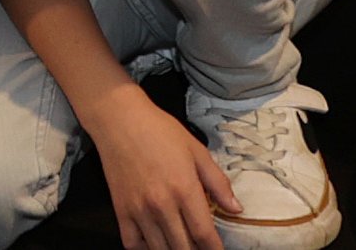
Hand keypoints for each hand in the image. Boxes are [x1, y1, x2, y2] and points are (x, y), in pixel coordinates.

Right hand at [73, 80, 233, 249]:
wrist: (120, 120)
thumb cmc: (159, 131)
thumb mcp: (197, 151)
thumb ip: (218, 183)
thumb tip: (236, 208)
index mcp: (185, 189)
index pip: (204, 234)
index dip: (214, 249)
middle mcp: (162, 204)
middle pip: (183, 248)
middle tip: (200, 245)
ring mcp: (139, 210)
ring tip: (181, 244)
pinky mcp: (121, 210)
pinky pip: (132, 244)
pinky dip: (145, 248)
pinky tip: (155, 241)